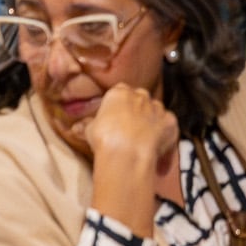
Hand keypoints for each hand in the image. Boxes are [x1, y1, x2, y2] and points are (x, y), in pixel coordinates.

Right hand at [81, 83, 179, 230]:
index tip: (115, 120)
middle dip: (136, 113)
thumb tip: (75, 128)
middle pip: (140, 100)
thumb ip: (86, 125)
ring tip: (143, 143)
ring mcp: (158, 108)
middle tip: (129, 132)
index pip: (120, 93)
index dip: (119, 107)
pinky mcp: (170, 123)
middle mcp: (141, 95)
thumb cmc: (104, 137)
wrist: (126, 152)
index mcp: (119, 92)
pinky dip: (165, 137)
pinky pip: (169, 127)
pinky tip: (158, 152)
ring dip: (151, 123)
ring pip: (156, 112)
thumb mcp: (89, 130)